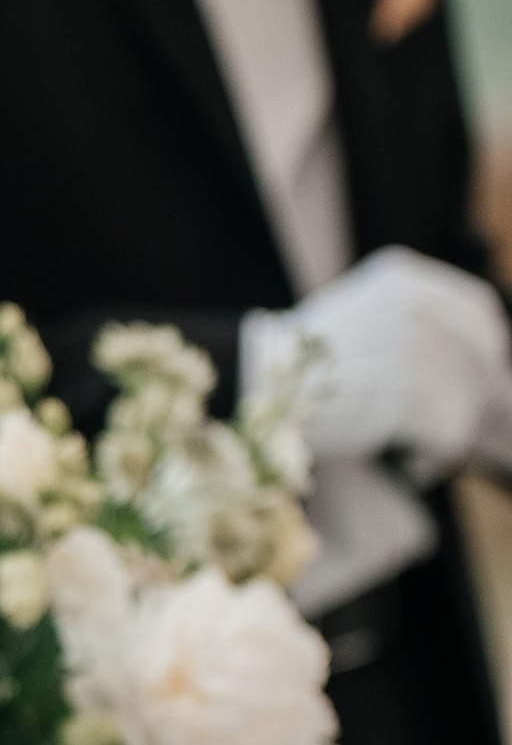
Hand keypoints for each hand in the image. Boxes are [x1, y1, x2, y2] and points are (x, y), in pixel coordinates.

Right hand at [245, 247, 511, 485]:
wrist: (257, 382)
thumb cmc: (307, 363)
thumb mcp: (366, 319)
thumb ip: (419, 329)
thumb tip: (486, 370)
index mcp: (405, 279)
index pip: (479, 311)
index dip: (490, 350)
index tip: (489, 378)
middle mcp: (412, 306)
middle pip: (481, 360)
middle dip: (484, 402)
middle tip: (474, 432)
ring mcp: (408, 347)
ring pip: (468, 400)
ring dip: (456, 434)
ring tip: (431, 453)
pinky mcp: (401, 392)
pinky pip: (449, 429)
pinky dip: (439, 454)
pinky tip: (418, 465)